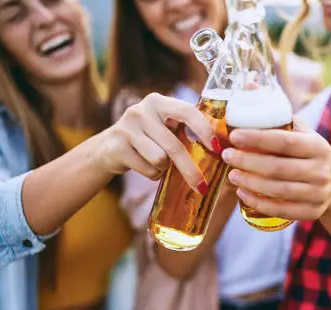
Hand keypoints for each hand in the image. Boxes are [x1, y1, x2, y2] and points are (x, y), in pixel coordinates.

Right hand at [93, 93, 213, 191]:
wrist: (108, 148)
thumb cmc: (148, 138)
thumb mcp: (164, 126)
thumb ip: (187, 129)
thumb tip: (222, 148)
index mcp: (159, 102)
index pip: (187, 111)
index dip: (204, 130)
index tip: (217, 148)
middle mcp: (141, 110)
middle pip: (174, 145)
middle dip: (190, 170)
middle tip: (203, 187)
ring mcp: (127, 128)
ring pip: (160, 160)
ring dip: (165, 168)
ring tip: (158, 162)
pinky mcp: (117, 147)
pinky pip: (148, 169)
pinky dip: (152, 174)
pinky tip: (145, 166)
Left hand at [221, 119, 330, 219]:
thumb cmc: (309, 153)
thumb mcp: (302, 132)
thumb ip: (277, 112)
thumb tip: (249, 85)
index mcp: (318, 146)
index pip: (285, 141)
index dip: (258, 139)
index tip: (234, 135)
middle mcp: (321, 171)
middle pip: (278, 168)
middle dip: (248, 162)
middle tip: (227, 155)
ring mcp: (318, 194)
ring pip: (279, 190)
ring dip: (251, 183)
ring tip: (231, 175)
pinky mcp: (312, 212)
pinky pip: (282, 210)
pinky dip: (260, 203)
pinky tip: (243, 194)